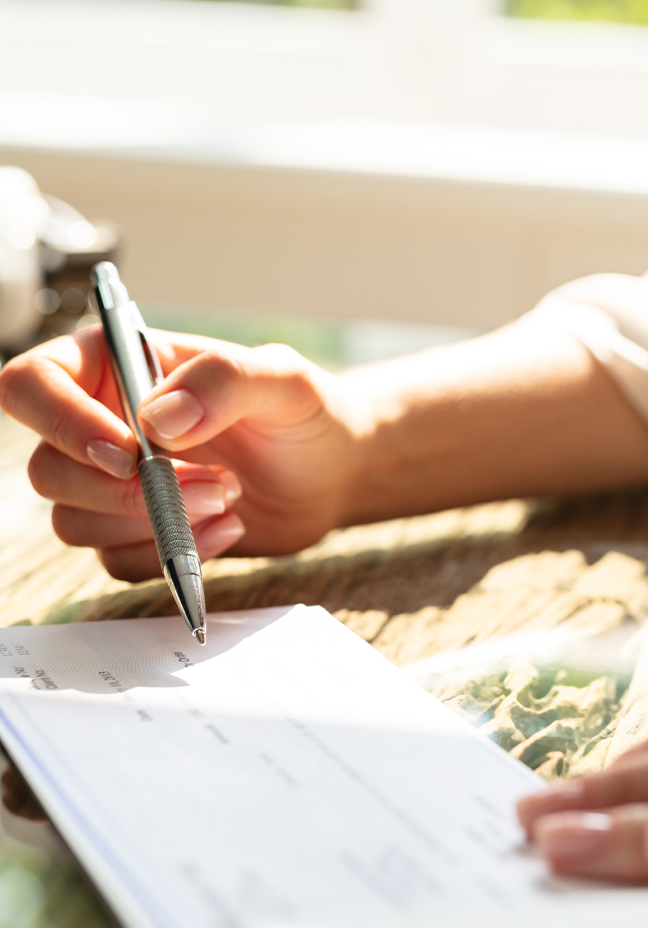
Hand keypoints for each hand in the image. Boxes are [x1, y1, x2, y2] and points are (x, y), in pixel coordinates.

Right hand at [0, 326, 365, 580]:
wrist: (334, 473)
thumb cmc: (306, 413)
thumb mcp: (283, 379)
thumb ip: (222, 381)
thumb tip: (157, 419)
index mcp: (115, 366)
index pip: (33, 384)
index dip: (62, 422)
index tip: (129, 452)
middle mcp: (101, 424)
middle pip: (47, 470)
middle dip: (126, 492)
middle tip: (213, 484)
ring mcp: (115, 485)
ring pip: (74, 523)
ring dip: (152, 524)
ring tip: (229, 498)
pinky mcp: (140, 534)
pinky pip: (117, 561)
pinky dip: (171, 555)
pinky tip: (228, 528)